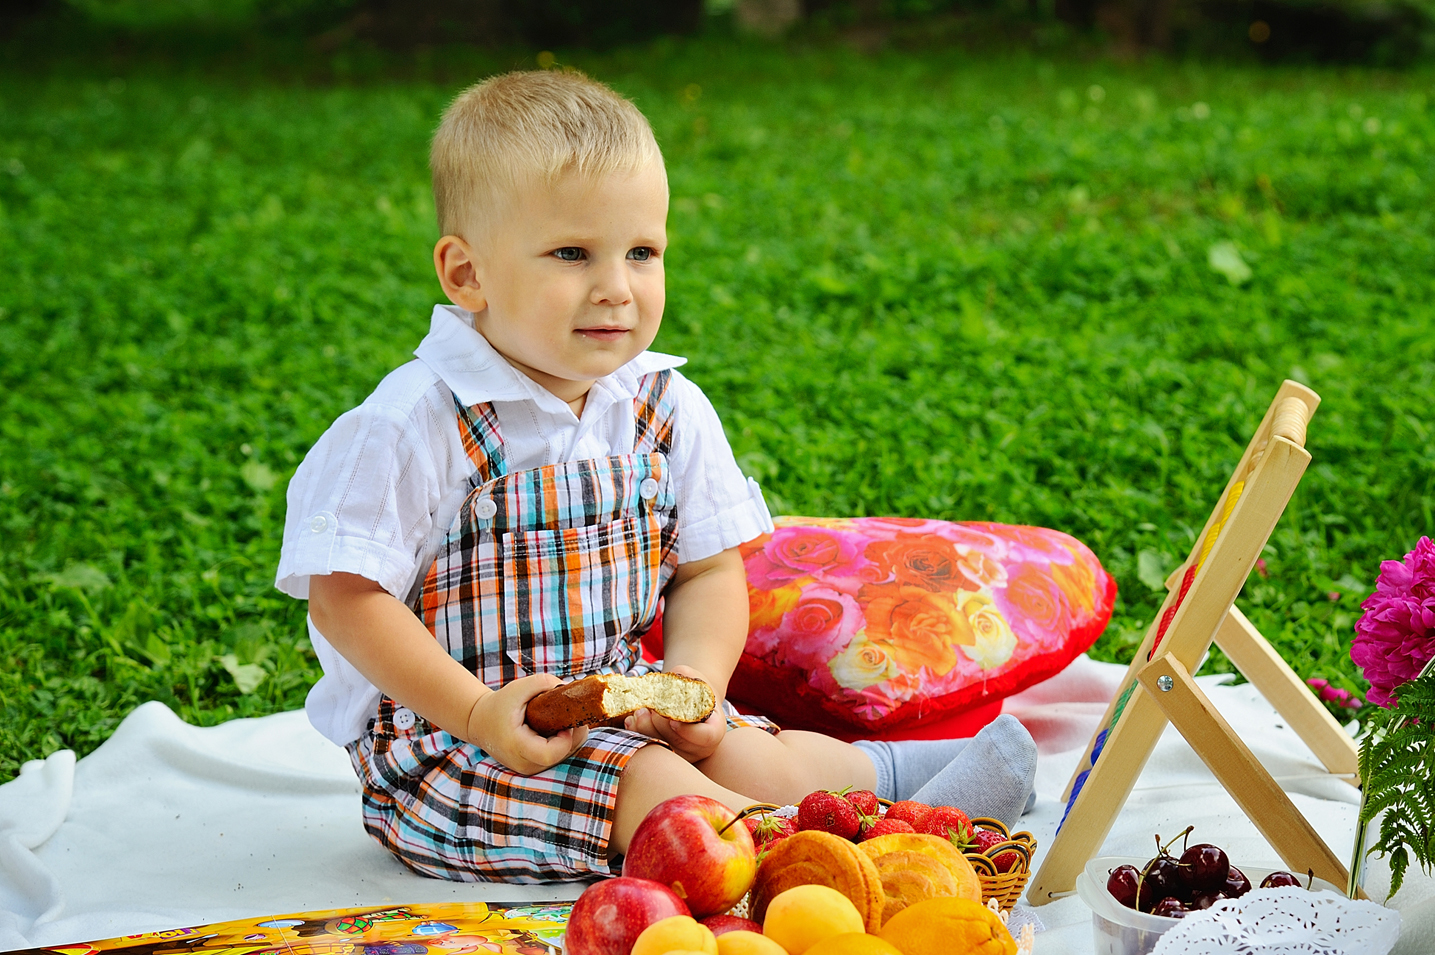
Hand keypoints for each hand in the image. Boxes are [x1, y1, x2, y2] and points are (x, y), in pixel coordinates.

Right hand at [465, 674, 588, 775]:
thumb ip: (544, 683)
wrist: (480, 723)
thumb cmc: (499, 705)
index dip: (566, 738)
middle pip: (563, 755)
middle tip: (569, 714)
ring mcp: (529, 769)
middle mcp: (524, 763)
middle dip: (574, 734)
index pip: (551, 753)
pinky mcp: (534, 768)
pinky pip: (558, 758)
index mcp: (517, 746)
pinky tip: (558, 728)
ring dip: (571, 738)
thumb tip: (569, 689)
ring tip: (561, 720)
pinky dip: (564, 743)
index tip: (564, 719)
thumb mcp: (519, 688)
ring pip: (564, 758)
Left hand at [624, 666, 725, 762]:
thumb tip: (667, 684)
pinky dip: (637, 734)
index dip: (687, 731)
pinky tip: (632, 720)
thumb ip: (683, 679)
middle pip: (676, 741)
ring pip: (659, 747)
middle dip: (659, 722)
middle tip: (648, 707)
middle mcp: (699, 748)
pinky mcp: (664, 757)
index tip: (672, 720)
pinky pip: (646, 750)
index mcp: (713, 731)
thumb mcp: (694, 680)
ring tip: (639, 711)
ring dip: (644, 728)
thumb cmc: (694, 691)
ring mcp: (681, 755)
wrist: (689, 704)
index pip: (704, 737)